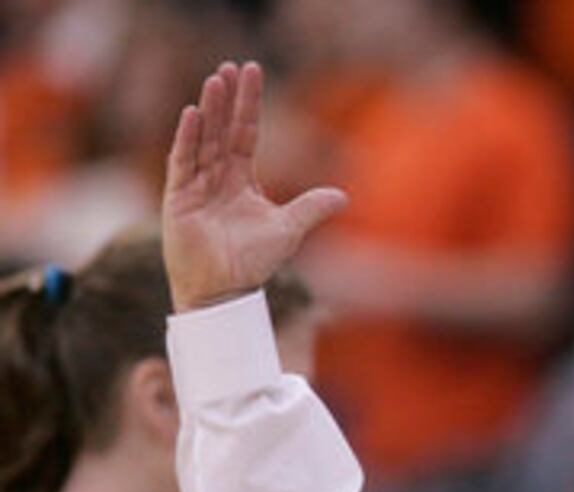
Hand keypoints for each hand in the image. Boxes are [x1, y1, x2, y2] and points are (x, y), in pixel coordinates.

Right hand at [162, 61, 347, 311]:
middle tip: (231, 67)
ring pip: (203, 139)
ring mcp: (195, 185)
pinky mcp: (178, 198)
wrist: (225, 290)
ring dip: (209, 110)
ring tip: (215, 80)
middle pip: (223, 128)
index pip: (245, 133)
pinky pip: (183, 162)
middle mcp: (216, 176)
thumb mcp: (289, 230)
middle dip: (227, 98)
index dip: (250, 105)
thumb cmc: (253, 262)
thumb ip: (311, 208)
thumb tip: (343, 196)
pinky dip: (188, 139)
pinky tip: (193, 114)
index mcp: (241, 179)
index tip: (253, 74)